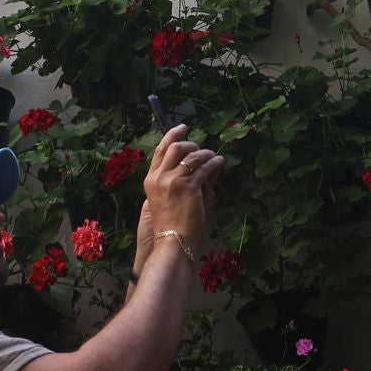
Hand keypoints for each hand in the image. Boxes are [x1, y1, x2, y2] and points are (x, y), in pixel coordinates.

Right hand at [141, 124, 222, 250]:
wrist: (173, 242)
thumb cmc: (171, 224)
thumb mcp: (170, 198)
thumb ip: (183, 178)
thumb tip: (201, 162)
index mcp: (151, 180)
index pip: (160, 150)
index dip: (172, 135)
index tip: (182, 128)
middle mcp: (159, 177)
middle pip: (175, 147)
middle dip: (190, 143)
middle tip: (200, 147)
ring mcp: (173, 181)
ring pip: (191, 155)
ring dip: (205, 153)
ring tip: (213, 155)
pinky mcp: (189, 186)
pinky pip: (204, 167)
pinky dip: (213, 162)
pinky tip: (219, 162)